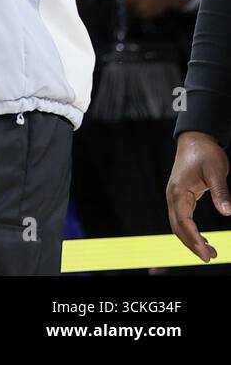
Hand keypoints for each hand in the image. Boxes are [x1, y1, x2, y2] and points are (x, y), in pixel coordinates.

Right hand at [167, 131, 230, 261]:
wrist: (195, 140)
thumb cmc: (205, 154)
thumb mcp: (217, 171)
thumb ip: (221, 192)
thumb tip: (227, 213)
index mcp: (179, 191)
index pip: (184, 222)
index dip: (195, 239)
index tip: (207, 253)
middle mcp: (173, 196)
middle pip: (177, 227)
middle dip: (192, 245)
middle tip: (210, 258)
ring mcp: (175, 196)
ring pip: (178, 225)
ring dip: (191, 240)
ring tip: (210, 252)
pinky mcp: (180, 196)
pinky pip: (182, 219)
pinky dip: (191, 231)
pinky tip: (204, 239)